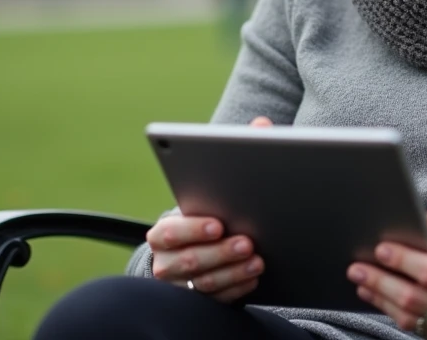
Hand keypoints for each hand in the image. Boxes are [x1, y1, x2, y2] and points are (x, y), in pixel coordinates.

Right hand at [146, 116, 272, 301]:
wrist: (203, 249)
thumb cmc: (213, 209)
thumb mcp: (220, 184)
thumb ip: (237, 152)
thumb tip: (260, 125)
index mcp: (165, 230)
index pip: (170, 232)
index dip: (193, 229)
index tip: (219, 224)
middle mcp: (166, 260)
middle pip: (189, 261)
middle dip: (220, 252)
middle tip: (248, 242)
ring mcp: (182, 285)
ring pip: (203, 284)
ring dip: (232, 271)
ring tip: (257, 259)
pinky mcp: (201, 301)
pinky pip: (217, 301)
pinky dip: (236, 288)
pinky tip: (254, 276)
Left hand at [346, 209, 426, 338]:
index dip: (402, 260)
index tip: (381, 248)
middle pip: (414, 298)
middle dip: (380, 282)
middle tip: (357, 268)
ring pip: (412, 319)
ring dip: (382, 300)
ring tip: (363, 283)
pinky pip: (419, 331)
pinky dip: (396, 314)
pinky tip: (382, 300)